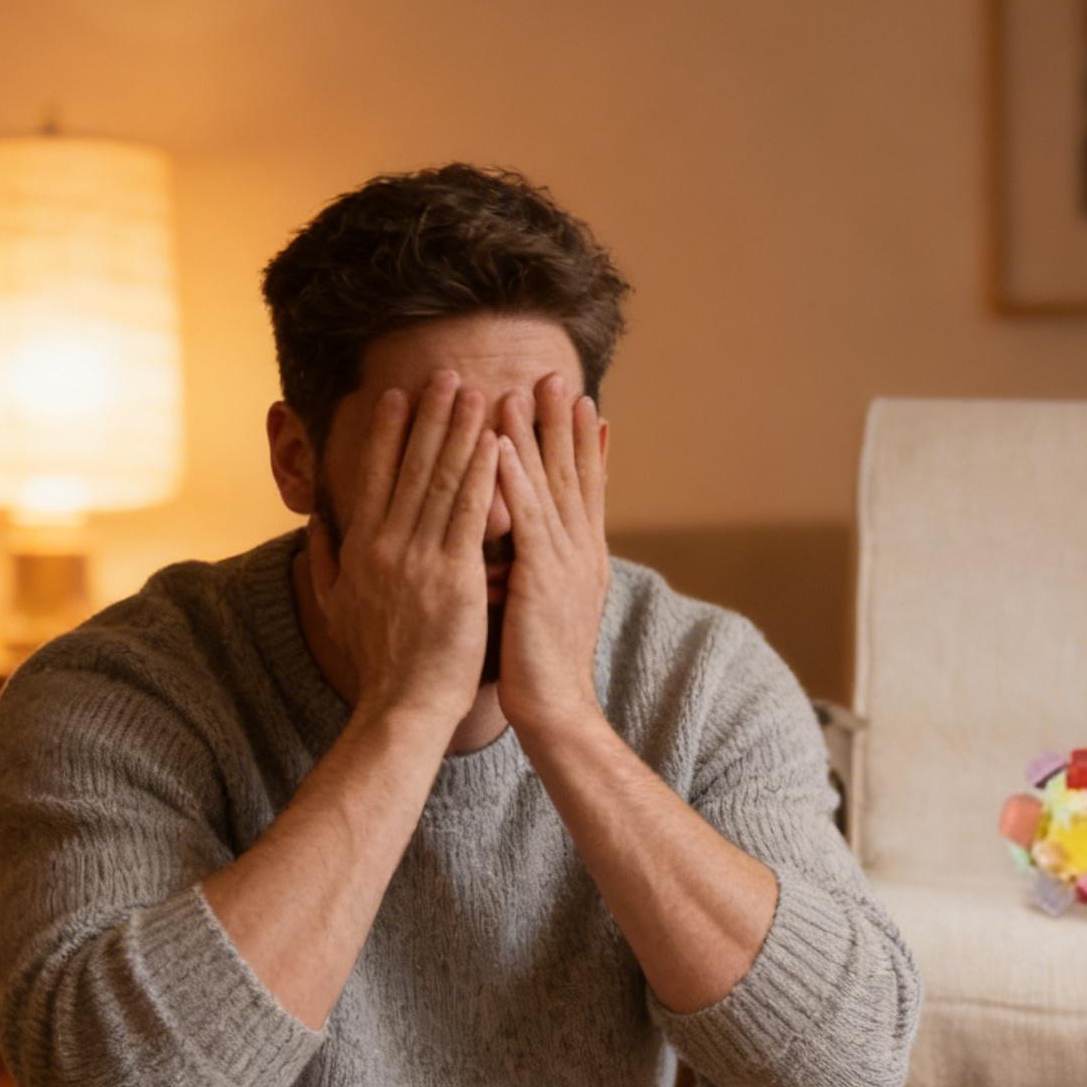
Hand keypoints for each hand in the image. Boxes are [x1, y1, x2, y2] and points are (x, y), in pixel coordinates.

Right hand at [306, 370, 496, 727]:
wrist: (401, 706)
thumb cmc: (376, 664)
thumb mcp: (335, 608)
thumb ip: (323, 562)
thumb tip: (315, 527)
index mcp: (360, 548)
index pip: (374, 476)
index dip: (388, 432)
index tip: (398, 395)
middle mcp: (385, 543)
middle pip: (410, 465)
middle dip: (429, 415)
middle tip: (447, 373)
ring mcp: (418, 557)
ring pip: (441, 479)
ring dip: (460, 430)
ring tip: (476, 391)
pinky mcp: (454, 575)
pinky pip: (469, 512)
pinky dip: (482, 472)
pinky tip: (496, 441)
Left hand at [495, 373, 609, 736]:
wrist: (557, 711)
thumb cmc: (542, 669)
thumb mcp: (546, 609)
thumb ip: (541, 571)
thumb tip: (530, 552)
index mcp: (582, 558)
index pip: (585, 489)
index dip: (583, 445)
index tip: (579, 404)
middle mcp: (581, 551)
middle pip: (573, 473)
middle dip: (565, 423)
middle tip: (559, 375)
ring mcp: (565, 561)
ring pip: (552, 484)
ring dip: (539, 433)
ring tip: (528, 388)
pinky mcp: (542, 575)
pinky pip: (527, 515)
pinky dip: (516, 476)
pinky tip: (502, 443)